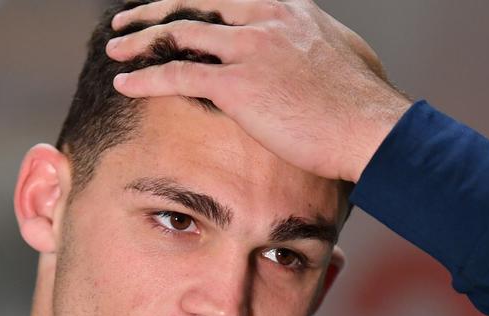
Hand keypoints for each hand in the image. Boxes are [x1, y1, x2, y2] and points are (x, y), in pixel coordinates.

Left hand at [106, 0, 411, 181]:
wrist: (373, 129)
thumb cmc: (362, 104)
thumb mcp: (341, 55)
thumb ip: (312, 46)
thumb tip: (307, 53)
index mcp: (288, 9)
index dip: (193, 4)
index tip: (173, 13)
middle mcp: (265, 18)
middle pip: (195, 4)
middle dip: (155, 12)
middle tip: (126, 21)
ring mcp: (250, 47)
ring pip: (179, 33)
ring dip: (140, 41)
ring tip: (114, 50)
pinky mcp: (239, 83)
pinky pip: (178, 75)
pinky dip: (146, 77)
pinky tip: (123, 82)